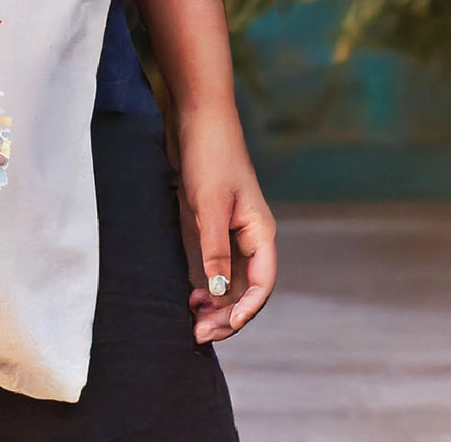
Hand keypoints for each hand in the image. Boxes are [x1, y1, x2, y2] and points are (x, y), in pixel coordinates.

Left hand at [166, 101, 276, 343]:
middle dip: (225, 314)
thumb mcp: (209, 204)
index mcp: (260, 232)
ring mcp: (232, 231)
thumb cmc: (209, 156)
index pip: (261, 284)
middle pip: (245, 288)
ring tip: (192, 320)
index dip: (245, 310)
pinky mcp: (212, 223)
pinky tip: (189, 293)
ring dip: (215, 303)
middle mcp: (250, 236)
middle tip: (197, 333)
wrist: (197, 117)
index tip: (221, 327)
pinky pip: (215, 264)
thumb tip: (217, 291)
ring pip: (230, 280)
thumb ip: (214, 247)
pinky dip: (206, 283)